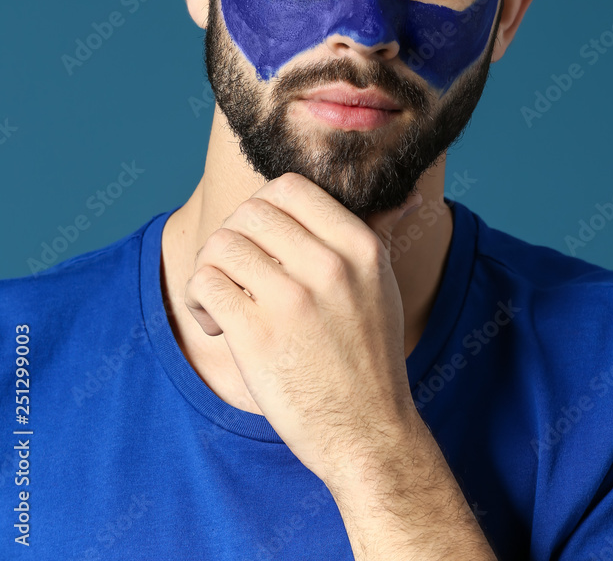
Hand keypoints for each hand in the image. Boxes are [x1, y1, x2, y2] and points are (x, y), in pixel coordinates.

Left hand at [183, 172, 422, 485]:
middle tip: (234, 271)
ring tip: (221, 300)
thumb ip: (378, 236)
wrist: (368, 434)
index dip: (263, 206)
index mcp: (359, 247)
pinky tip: (216, 323)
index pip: (289, 187)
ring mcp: (293, 300)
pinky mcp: (258, 336)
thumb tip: (406, 198)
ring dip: (209, 270)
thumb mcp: (383, 288)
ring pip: (221, 245)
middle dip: (231, 237)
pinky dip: (198, 300)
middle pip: (249, 212)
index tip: (261, 240)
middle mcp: (329, 266)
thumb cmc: (370, 357)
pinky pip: (206, 285)